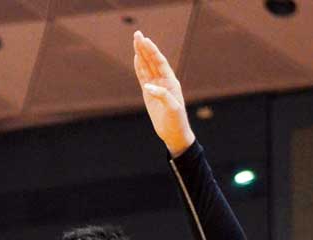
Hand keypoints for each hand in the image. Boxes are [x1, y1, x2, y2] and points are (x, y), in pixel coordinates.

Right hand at [133, 30, 193, 155]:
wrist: (174, 133)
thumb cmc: (176, 121)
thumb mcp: (172, 108)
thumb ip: (162, 95)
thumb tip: (148, 86)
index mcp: (171, 82)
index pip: (160, 62)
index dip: (152, 51)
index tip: (145, 40)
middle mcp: (164, 81)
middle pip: (152, 60)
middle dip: (144, 47)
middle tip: (137, 34)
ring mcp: (156, 86)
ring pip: (147, 67)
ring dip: (141, 54)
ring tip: (135, 41)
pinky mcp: (149, 94)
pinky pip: (143, 77)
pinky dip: (139, 67)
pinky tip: (136, 58)